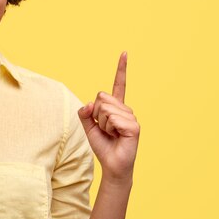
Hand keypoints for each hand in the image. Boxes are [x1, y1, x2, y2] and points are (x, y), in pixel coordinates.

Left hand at [78, 52, 139, 182]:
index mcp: (116, 107)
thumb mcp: (88, 126)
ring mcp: (131, 117)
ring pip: (104, 108)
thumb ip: (85, 113)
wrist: (112, 165)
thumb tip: (88, 104)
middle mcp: (125, 109)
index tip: (124, 52)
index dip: (121, 68)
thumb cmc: (103, 145)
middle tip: (104, 128)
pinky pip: (112, 118)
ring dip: (102, 123)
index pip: (118, 84)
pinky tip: (117, 136)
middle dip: (96, 114)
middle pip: (101, 97)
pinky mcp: (134, 126)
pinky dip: (109, 128)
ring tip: (111, 134)